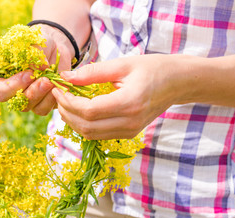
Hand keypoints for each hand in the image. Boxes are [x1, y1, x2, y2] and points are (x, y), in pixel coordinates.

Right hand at [0, 25, 74, 115]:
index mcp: (4, 78)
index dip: (14, 85)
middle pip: (19, 103)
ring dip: (44, 96)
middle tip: (45, 79)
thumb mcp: (35, 42)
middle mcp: (16, 93)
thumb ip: (34, 53)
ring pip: (34, 108)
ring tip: (52, 81)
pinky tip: (59, 87)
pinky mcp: (45, 102)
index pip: (1, 91)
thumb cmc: (38, 43)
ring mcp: (31, 100)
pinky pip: (47, 109)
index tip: (28, 74)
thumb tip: (40, 67)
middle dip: (33, 92)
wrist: (55, 47)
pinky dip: (54, 99)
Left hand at [52, 54, 185, 139]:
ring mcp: (130, 131)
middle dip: (66, 112)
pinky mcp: (129, 133)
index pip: (88, 111)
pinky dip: (84, 125)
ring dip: (73, 121)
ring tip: (65, 103)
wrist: (177, 83)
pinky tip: (80, 111)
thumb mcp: (123, 64)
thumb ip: (92, 72)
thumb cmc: (152, 68)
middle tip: (58, 96)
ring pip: (90, 134)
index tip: (58, 89)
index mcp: (129, 102)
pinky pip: (99, 135)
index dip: (68, 102)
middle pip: (86, 127)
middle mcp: (130, 122)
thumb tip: (66, 77)